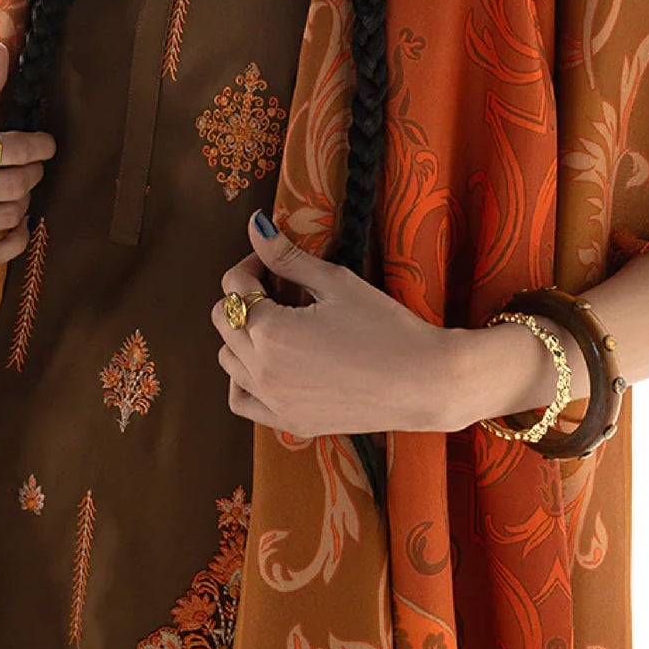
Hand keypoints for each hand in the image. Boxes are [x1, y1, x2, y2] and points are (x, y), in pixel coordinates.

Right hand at [0, 42, 56, 269]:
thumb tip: (5, 51)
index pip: (1, 149)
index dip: (36, 146)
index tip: (47, 144)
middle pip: (8, 184)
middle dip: (33, 173)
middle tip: (35, 166)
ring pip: (3, 217)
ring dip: (24, 202)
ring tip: (20, 189)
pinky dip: (13, 243)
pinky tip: (18, 225)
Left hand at [210, 211, 462, 435]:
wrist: (425, 382)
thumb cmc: (386, 327)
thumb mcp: (335, 282)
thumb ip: (287, 257)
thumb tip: (255, 226)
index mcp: (270, 331)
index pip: (234, 286)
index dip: (250, 265)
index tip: (273, 262)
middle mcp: (263, 370)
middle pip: (223, 321)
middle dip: (243, 297)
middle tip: (277, 289)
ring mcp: (274, 402)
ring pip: (228, 360)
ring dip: (242, 336)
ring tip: (278, 323)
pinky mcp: (290, 422)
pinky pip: (242, 401)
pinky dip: (244, 380)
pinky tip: (269, 364)